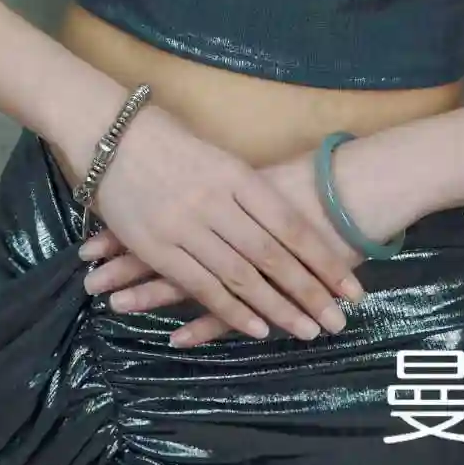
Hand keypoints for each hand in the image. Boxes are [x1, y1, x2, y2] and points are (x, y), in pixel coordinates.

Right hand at [81, 105, 368, 343]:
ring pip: (242, 276)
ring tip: (308, 330)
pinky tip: (257, 329)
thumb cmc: (171, 140)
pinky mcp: (158, 247)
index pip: (291, 225)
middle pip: (273, 255)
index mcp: (238, 176)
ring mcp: (187, 227)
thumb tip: (288, 223)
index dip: (323, 259)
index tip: (351, 287)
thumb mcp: (220, 156)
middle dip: (309, 292)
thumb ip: (249, 190)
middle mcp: (217, 203)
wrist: (112, 133)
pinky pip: (202, 286)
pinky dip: (232, 311)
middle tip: (339, 321)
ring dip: (278, 308)